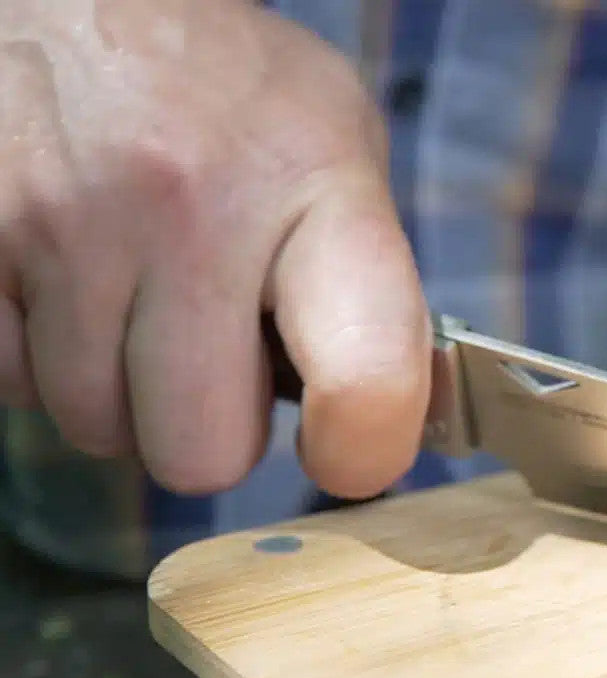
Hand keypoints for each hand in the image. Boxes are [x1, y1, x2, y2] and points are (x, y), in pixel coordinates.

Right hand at [0, 0, 431, 496]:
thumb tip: (372, 420)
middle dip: (208, 425)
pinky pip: (11, 385)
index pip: (366, 375)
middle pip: (199, 454)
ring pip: (95, 428)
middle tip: (210, 350)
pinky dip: (41, 358)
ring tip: (136, 293)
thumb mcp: (339, 149)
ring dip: (120, 389)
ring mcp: (64, 225)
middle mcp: (189, 207)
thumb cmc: (232, 95)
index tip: (346, 448)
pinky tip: (71, 283)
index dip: (363, 447)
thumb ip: (364, 282)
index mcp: (315, 191)